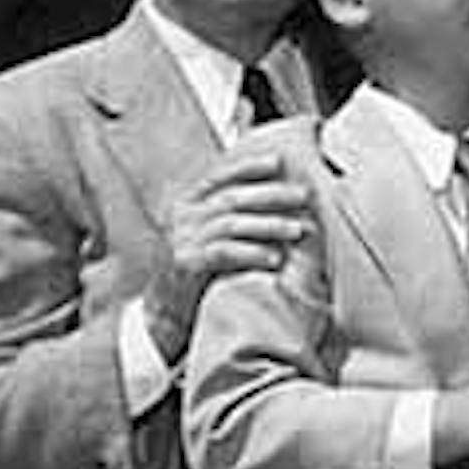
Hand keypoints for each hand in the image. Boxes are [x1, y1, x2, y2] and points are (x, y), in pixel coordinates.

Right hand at [145, 149, 311, 362]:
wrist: (164, 307)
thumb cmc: (196, 267)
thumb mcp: (206, 234)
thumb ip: (229, 215)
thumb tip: (275, 197)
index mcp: (187, 202)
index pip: (219, 176)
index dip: (248, 167)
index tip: (278, 162)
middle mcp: (184, 217)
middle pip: (233, 198)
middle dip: (272, 195)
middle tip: (303, 196)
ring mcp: (184, 240)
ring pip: (232, 224)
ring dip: (269, 225)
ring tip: (297, 230)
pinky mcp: (187, 264)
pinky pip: (225, 253)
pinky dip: (253, 253)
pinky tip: (275, 259)